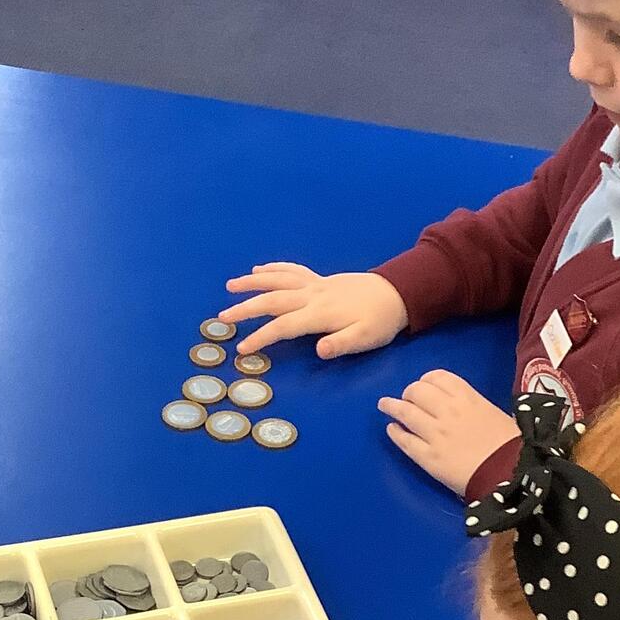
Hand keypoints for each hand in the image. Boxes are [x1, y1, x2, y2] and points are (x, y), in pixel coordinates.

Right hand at [221, 263, 407, 359]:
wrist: (397, 293)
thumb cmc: (380, 321)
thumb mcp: (365, 338)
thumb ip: (341, 344)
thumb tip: (319, 350)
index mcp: (320, 313)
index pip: (283, 326)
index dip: (261, 337)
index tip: (243, 349)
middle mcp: (312, 295)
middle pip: (272, 300)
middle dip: (245, 308)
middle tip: (222, 318)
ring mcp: (315, 284)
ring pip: (277, 280)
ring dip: (252, 282)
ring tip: (230, 286)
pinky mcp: (320, 279)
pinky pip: (292, 270)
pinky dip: (274, 269)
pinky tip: (259, 269)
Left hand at [378, 370, 519, 496]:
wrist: (510, 473)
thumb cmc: (510, 444)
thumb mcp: (494, 413)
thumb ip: (473, 405)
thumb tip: (462, 407)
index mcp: (466, 397)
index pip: (437, 377)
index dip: (426, 380)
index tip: (424, 385)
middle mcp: (446, 410)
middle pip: (417, 391)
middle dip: (409, 393)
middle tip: (407, 399)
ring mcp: (434, 433)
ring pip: (405, 412)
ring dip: (391, 406)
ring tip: (384, 405)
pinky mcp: (427, 457)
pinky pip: (404, 440)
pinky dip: (395, 432)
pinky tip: (391, 429)